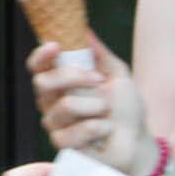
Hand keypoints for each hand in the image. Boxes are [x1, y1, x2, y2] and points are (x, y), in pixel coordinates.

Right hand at [33, 37, 150, 174]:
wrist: (137, 141)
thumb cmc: (126, 109)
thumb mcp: (118, 76)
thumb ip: (101, 55)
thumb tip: (84, 30)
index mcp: (60, 82)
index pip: (38, 66)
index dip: (42, 55)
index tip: (56, 46)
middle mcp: (51, 101)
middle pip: (43, 82)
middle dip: (73, 77)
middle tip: (99, 82)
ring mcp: (54, 124)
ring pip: (65, 106)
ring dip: (95, 107)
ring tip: (108, 113)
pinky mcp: (62, 145)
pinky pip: (75, 131)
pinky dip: (99, 128)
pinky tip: (106, 131)